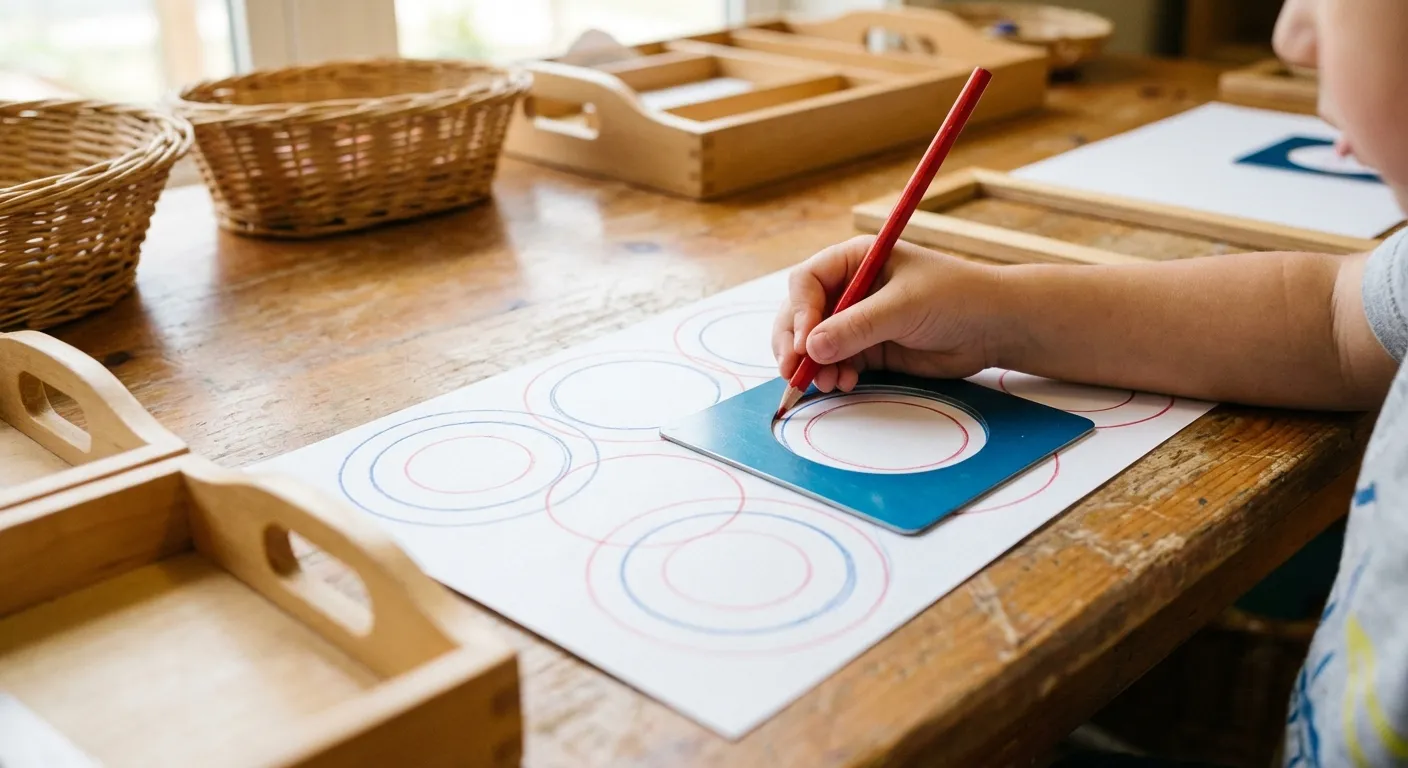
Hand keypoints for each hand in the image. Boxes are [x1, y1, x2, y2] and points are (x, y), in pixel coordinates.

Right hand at [772, 236, 1000, 392]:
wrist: (994, 327)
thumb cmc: (956, 298)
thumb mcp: (904, 307)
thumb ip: (856, 327)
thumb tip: (811, 349)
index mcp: (855, 260)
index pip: (807, 282)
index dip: (800, 312)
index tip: (806, 343)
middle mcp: (850, 288)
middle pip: (802, 314)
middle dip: (796, 344)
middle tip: (795, 372)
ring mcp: (857, 320)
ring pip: (815, 344)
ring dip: (814, 365)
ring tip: (828, 383)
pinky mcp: (869, 349)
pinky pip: (836, 362)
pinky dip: (833, 374)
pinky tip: (844, 383)